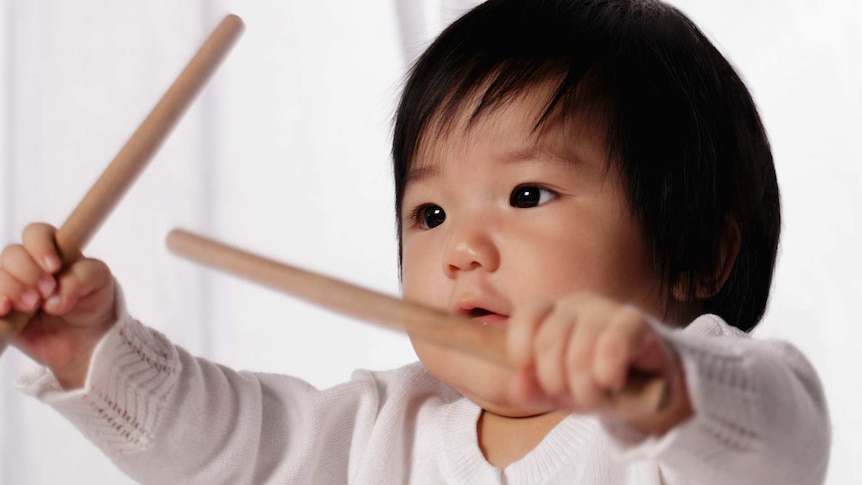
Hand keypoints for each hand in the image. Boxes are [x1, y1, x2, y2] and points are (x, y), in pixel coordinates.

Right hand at [0, 223, 115, 388]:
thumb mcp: (101, 283)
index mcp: (52, 250)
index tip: (54, 267)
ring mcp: (12, 287)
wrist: (87, 340)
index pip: (36, 233)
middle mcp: (27, 265)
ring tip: (32, 306)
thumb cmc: (94, 303)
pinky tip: (5, 311)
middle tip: (46, 292)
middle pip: (12, 254)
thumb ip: (82, 278)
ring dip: (12, 288)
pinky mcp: (3, 309)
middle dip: (28, 272)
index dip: (40, 246)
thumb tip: (54, 297)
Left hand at [506, 292, 691, 434]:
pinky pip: (612, 345)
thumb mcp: (559, 393)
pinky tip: (613, 382)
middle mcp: (576, 305)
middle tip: (574, 394)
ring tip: (599, 396)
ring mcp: (605, 310)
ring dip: (586, 390)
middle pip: (548, 343)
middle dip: (557, 383)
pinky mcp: (634, 322)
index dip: (522, 351)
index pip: (525, 318)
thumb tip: (517, 382)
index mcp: (551, 314)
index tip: (535, 374)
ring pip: (579, 352)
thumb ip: (532, 391)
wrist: (651, 390)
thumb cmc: (597, 384)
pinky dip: (607, 374)